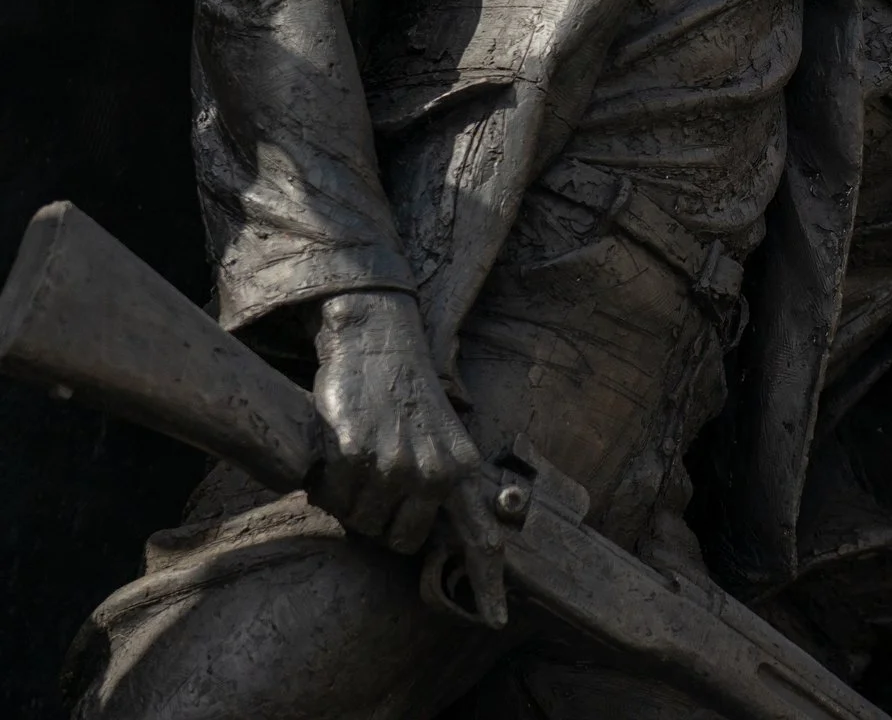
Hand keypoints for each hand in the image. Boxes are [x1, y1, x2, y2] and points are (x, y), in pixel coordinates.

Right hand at [312, 291, 506, 626]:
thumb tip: (438, 535)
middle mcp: (433, 472)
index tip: (496, 619)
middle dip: (381, 523)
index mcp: (461, 470)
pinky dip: (325, 486)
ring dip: (350, 503)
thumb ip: (445, 482)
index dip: (487, 582)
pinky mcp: (354, 455)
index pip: (481, 538)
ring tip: (357, 462)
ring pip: (361, 524)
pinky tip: (335, 454)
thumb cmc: (407, 396)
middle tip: (375, 484)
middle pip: (399, 542)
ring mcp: (394, 465)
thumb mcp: (444, 438)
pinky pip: (331, 498)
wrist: (379, 343)